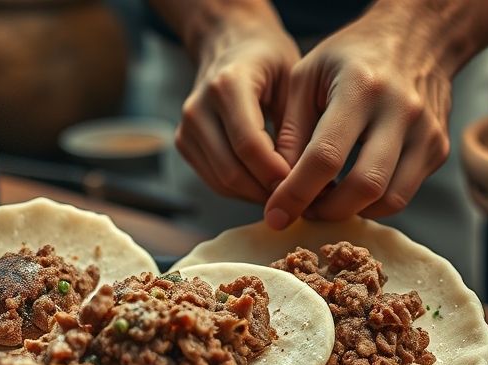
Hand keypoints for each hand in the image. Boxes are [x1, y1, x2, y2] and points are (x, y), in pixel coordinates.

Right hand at [176, 14, 299, 202]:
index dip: (275, 173)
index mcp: (226, 85)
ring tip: (286, 191)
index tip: (303, 184)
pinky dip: (241, 190)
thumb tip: (300, 180)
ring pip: (221, 182)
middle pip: (231, 170)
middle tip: (299, 196)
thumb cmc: (269, 61)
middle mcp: (198, 107)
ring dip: (255, 195)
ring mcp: (186, 128)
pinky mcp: (184, 143)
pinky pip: (214, 180)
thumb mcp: (293, 81)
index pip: (248, 144)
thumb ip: (295, 128)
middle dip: (267, 190)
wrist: (232, 45)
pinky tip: (265, 184)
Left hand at [264, 4, 454, 227]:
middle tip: (304, 210)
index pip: (326, 156)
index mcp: (361, 87)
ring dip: (352, 212)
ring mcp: (426, 132)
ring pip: (390, 199)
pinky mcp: (438, 149)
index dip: (297, 193)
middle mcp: (400, 110)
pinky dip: (374, 203)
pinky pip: (404, 193)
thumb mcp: (306, 77)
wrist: (417, 36)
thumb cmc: (351, 56)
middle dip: (327, 211)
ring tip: (328, 201)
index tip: (275, 214)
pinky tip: (353, 189)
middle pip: (365, 186)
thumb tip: (279, 186)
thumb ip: (290, 132)